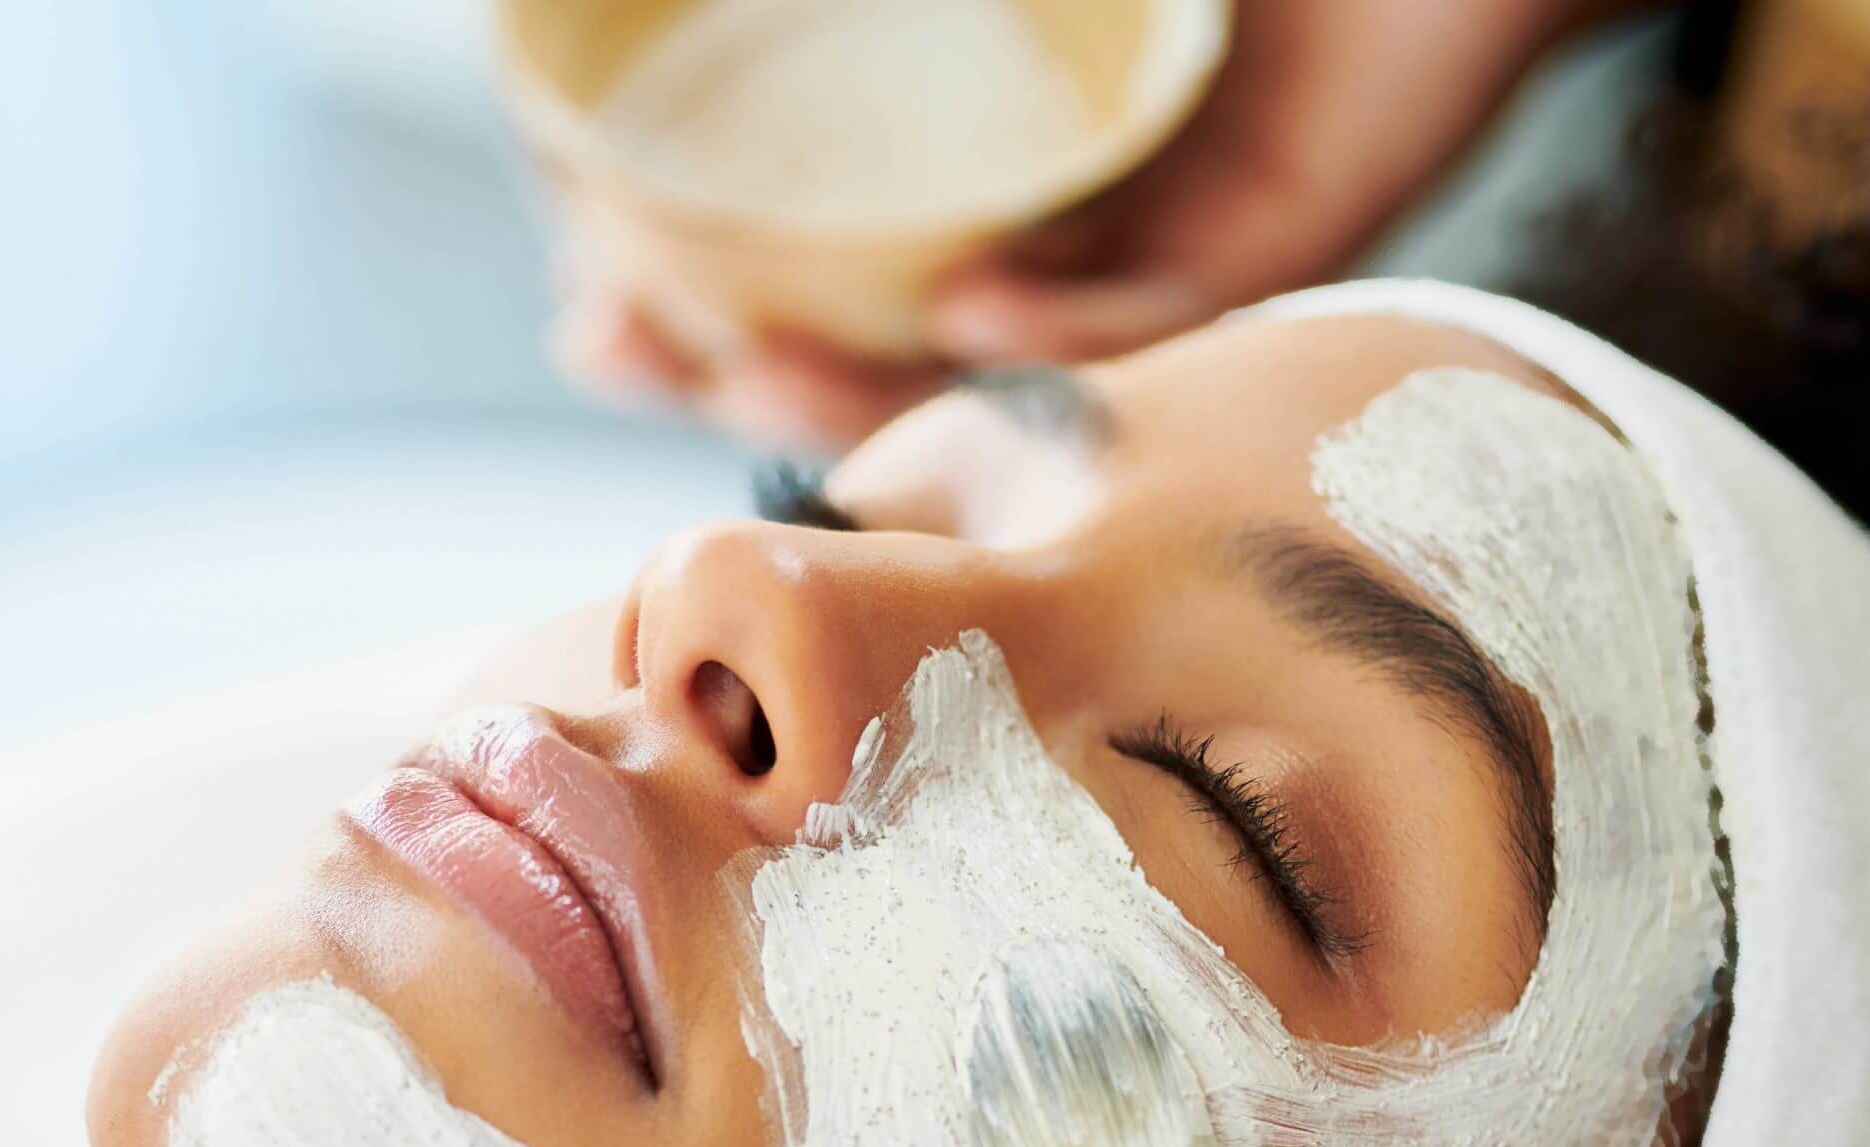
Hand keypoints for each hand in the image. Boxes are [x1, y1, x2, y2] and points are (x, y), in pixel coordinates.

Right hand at [546, 0, 1616, 448]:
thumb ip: (876, 13)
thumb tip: (644, 3)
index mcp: (987, 176)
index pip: (817, 272)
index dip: (693, 303)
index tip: (584, 309)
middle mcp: (1061, 228)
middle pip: (874, 345)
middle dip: (733, 366)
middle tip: (615, 351)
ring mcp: (1165, 244)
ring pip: (993, 369)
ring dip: (865, 385)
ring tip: (748, 368)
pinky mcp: (1285, 235)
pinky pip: (1155, 307)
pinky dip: (1058, 320)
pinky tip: (972, 307)